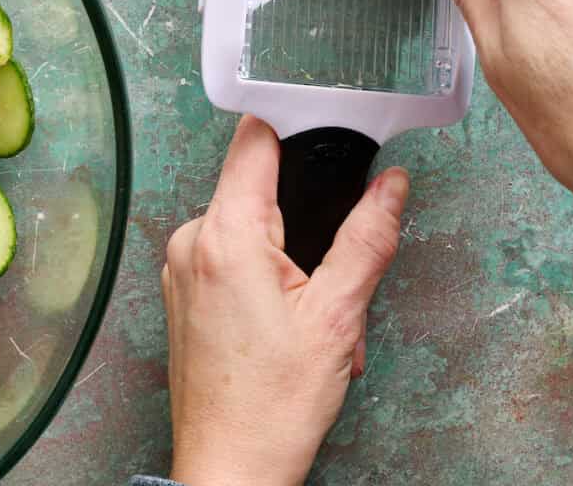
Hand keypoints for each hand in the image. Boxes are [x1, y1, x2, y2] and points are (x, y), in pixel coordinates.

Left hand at [162, 116, 408, 485]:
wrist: (228, 470)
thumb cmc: (273, 405)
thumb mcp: (337, 317)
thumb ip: (366, 238)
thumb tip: (391, 185)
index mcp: (226, 235)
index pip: (254, 139)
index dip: (292, 122)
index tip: (324, 125)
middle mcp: (192, 239)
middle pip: (255, 183)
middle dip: (303, 216)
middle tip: (331, 275)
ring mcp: (181, 264)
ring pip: (246, 222)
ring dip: (288, 254)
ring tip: (314, 314)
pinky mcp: (182, 287)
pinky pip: (228, 252)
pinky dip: (263, 272)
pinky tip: (288, 320)